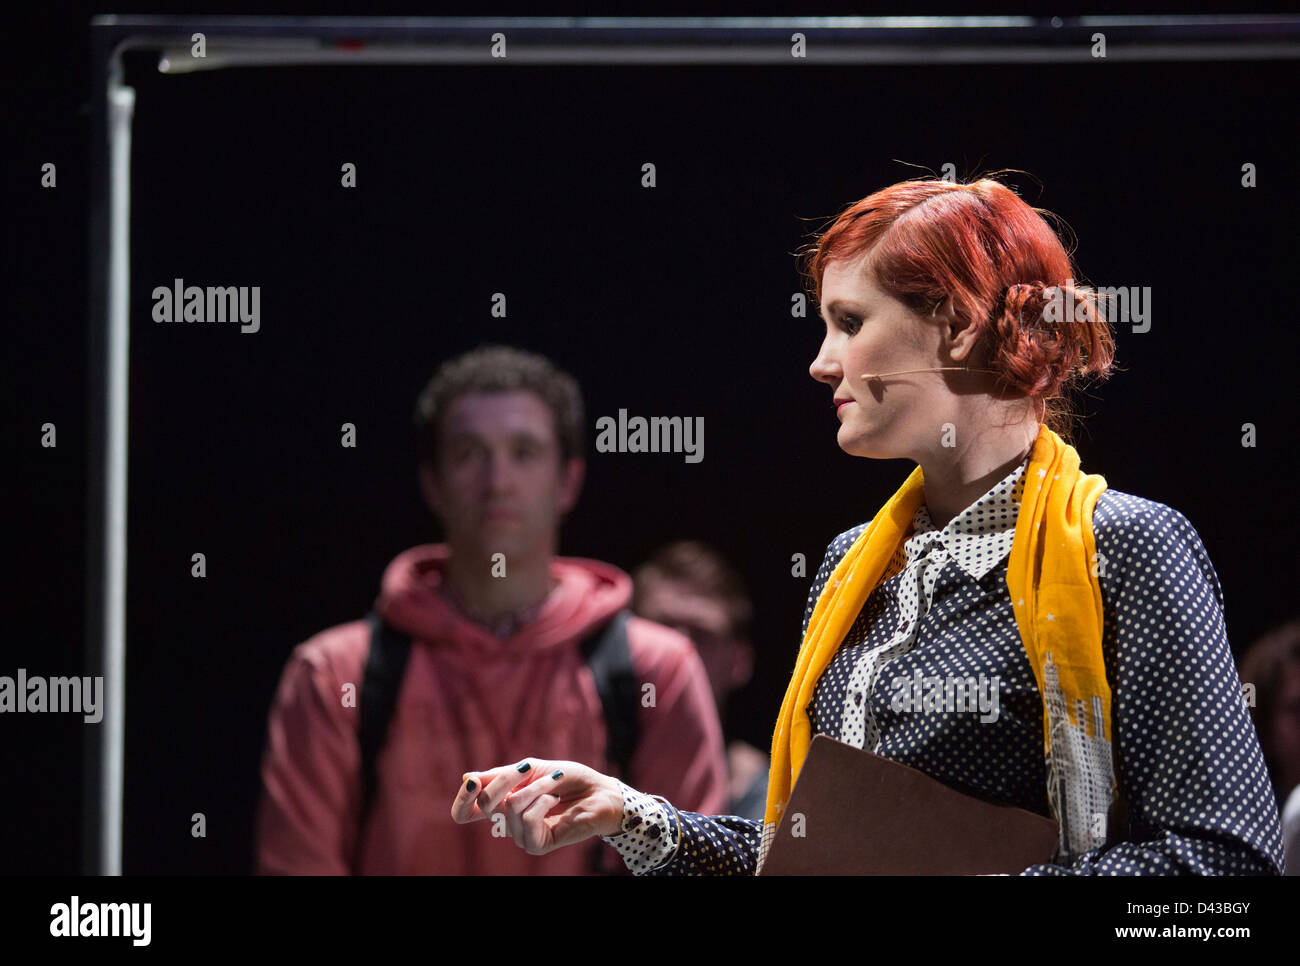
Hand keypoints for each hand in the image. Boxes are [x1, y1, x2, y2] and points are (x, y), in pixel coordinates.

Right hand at [450, 758, 625, 855]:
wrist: (598, 791)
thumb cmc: (567, 779)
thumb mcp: (531, 770)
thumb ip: (500, 776)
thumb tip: (467, 777)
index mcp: (500, 804)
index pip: (465, 813)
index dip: (462, 799)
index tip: (473, 782)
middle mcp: (506, 823)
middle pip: (485, 804)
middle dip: (506, 779)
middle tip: (529, 767)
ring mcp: (520, 836)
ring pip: (510, 807)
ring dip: (535, 787)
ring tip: (554, 782)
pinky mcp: (536, 845)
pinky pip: (527, 819)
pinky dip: (542, 801)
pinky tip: (555, 800)